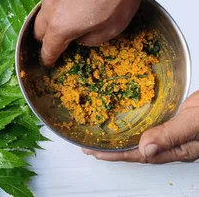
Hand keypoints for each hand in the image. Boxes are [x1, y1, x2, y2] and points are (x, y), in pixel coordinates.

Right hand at [34, 0, 146, 64]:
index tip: (51, 64)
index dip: (49, 59)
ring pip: (42, 17)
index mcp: (60, 28)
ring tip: (67, 27)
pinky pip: (50, 4)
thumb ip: (90, 40)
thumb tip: (80, 35)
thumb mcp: (111, 29)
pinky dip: (56, 12)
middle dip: (46, 42)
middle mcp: (50, 12)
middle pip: (38, 33)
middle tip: (60, 46)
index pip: (47, 50)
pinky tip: (72, 10)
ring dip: (50, 26)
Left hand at [82, 91, 198, 162]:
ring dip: (121, 139)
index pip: (140, 155)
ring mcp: (174, 133)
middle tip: (89, 146)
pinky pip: (150, 126)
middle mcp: (174, 144)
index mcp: (178, 150)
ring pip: (142, 139)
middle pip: (137, 150)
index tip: (94, 152)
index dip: (116, 155)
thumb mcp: (197, 122)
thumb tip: (144, 149)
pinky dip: (134, 126)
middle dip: (113, 150)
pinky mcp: (175, 120)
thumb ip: (172, 135)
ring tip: (102, 137)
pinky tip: (126, 123)